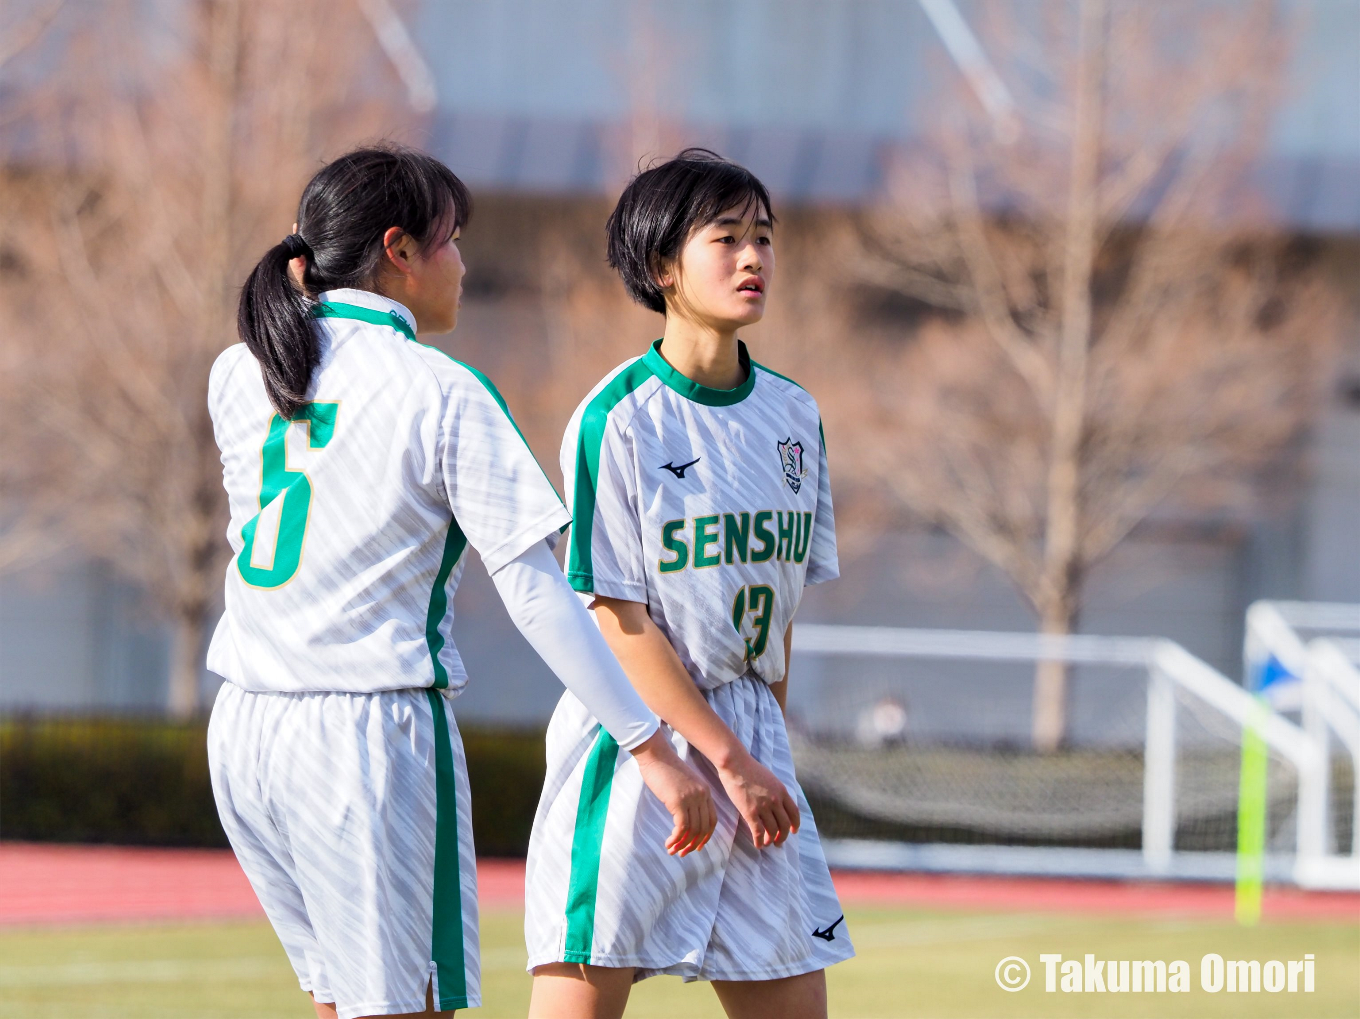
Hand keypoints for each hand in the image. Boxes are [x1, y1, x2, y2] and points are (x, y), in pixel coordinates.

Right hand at [630, 730, 716, 855]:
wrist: (656, 756)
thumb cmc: (666, 769)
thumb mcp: (684, 784)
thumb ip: (690, 798)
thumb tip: (686, 819)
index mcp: (705, 791)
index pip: (712, 820)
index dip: (705, 837)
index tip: (696, 847)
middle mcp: (701, 795)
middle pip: (703, 828)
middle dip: (692, 844)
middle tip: (681, 853)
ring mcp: (691, 798)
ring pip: (692, 830)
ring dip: (682, 844)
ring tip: (672, 850)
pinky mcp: (678, 801)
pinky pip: (681, 828)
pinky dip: (675, 839)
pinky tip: (668, 843)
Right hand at [715, 750, 799, 848]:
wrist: (735, 764)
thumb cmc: (749, 769)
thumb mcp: (770, 778)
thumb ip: (776, 791)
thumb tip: (777, 802)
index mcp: (782, 791)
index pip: (794, 812)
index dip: (795, 824)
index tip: (793, 831)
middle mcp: (776, 800)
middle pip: (784, 824)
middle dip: (783, 836)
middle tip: (779, 841)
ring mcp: (763, 807)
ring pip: (772, 830)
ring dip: (771, 840)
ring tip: (767, 844)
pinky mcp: (750, 812)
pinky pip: (758, 832)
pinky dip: (759, 841)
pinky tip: (758, 845)